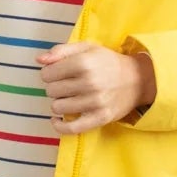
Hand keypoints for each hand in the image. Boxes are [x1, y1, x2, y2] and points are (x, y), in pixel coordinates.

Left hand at [37, 41, 153, 133]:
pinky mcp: (100, 118)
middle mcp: (90, 82)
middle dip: (55, 87)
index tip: (57, 74)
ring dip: (59, 103)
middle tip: (66, 85)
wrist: (137, 80)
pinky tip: (57, 119)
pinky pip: (71, 128)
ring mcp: (95, 102)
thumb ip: (61, 51)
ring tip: (69, 97)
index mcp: (84, 62)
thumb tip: (39, 60)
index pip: (47, 74)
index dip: (48, 73)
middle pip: (51, 91)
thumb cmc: (108, 62)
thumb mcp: (87, 48)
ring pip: (58, 107)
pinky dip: (59, 125)